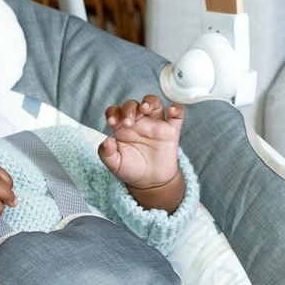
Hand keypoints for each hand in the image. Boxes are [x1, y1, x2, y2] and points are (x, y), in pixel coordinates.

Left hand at [98, 96, 185, 213]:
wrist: (151, 182)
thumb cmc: (131, 169)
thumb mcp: (115, 165)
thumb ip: (107, 154)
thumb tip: (107, 140)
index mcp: (122, 127)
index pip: (115, 111)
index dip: (113, 112)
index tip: (112, 122)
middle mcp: (138, 122)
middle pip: (133, 105)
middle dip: (129, 109)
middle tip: (128, 123)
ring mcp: (155, 124)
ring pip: (154, 103)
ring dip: (149, 102)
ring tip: (144, 109)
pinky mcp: (171, 131)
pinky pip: (177, 115)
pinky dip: (176, 109)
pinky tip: (171, 111)